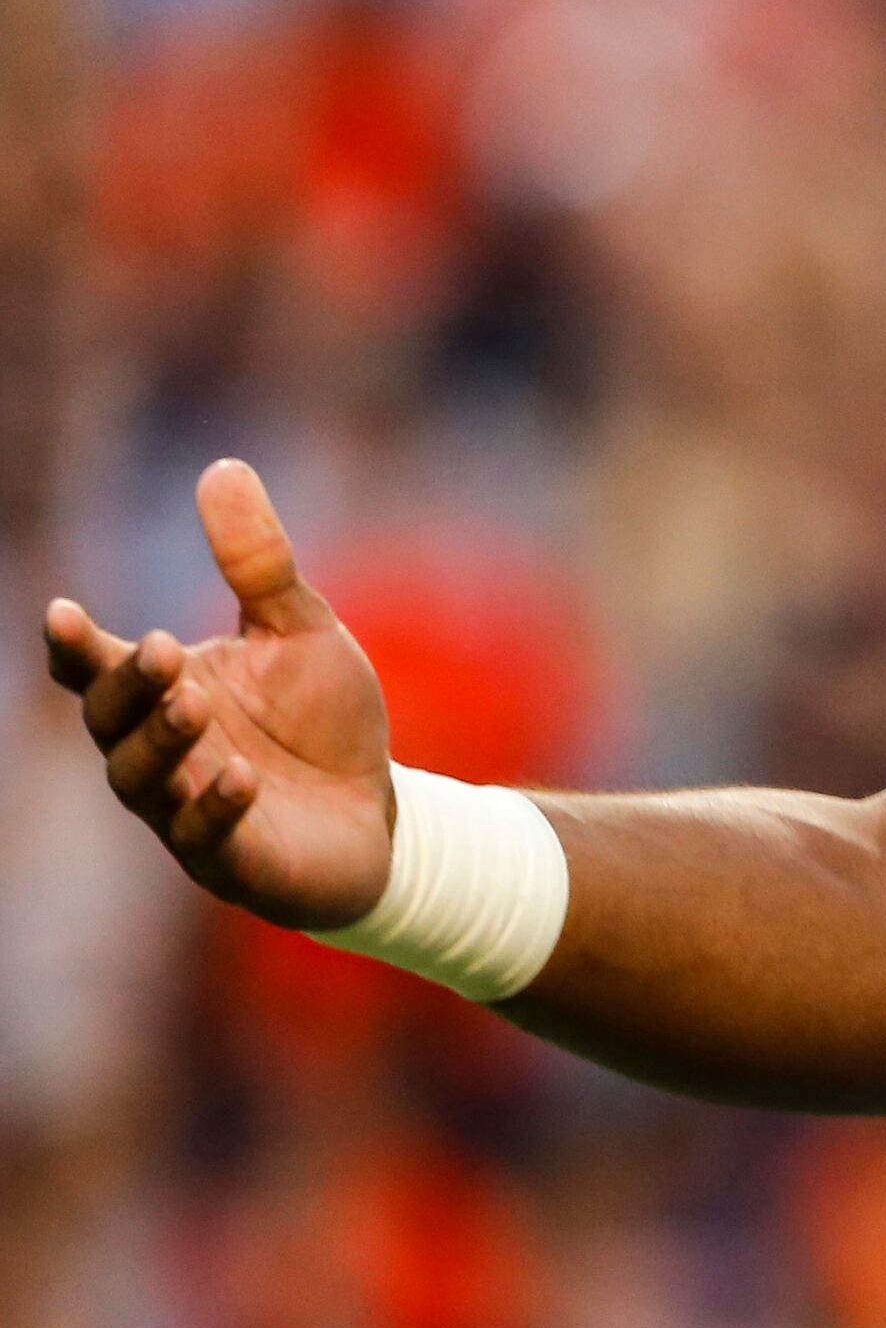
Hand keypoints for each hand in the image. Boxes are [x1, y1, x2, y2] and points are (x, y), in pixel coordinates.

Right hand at [40, 461, 394, 928]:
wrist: (380, 812)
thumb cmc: (321, 721)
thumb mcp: (299, 630)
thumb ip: (258, 563)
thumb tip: (221, 467)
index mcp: (164, 695)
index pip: (97, 670)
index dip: (74, 647)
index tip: (63, 614)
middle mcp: (160, 753)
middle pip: (110, 722)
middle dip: (129, 686)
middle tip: (163, 648)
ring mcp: (187, 811)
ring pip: (144, 783)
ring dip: (164, 742)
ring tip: (194, 704)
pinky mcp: (233, 860)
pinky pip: (205, 840)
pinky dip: (214, 808)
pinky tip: (238, 778)